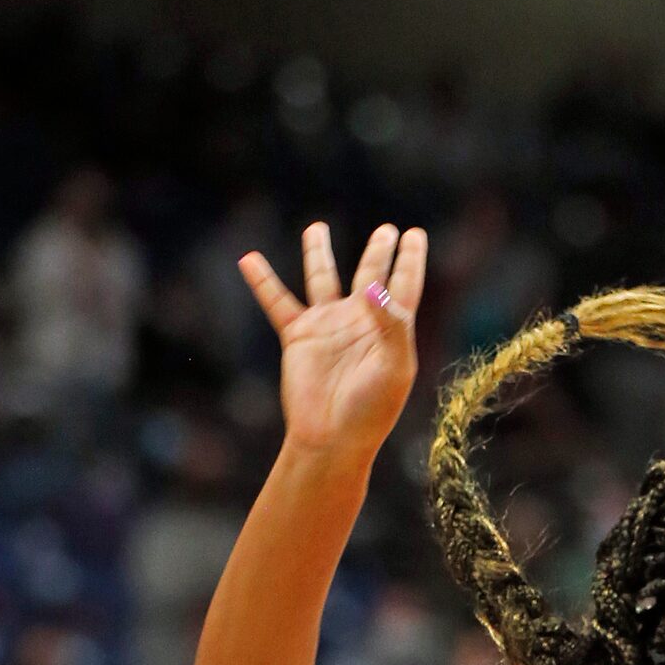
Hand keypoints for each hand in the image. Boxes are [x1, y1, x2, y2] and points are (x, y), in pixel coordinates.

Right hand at [239, 222, 426, 463]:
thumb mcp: (393, 367)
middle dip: (378, 253)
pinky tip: (249, 259)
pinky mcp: (299, 336)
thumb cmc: (371, 409)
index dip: (409, 260)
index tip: (415, 234)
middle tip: (387, 230)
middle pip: (369, 276)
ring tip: (315, 227)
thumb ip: (391, 325)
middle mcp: (360, 323)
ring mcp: (329, 327)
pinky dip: (263, 281)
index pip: (403, 286)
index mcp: (390, 330)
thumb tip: (374, 286)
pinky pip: (278, 302)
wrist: (332, 437)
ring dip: (319, 253)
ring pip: (323, 279)